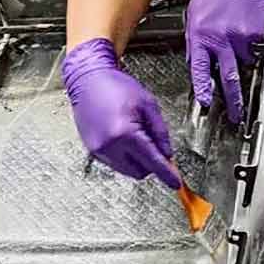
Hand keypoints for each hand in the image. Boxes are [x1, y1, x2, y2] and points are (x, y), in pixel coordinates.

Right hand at [62, 37, 179, 188]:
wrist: (88, 80)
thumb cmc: (117, 87)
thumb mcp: (148, 104)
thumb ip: (160, 132)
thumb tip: (168, 154)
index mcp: (126, 134)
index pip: (152, 162)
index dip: (167, 174)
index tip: (176, 184)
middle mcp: (109, 146)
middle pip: (140, 172)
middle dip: (151, 163)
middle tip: (154, 142)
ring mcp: (98, 150)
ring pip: (127, 170)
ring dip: (137, 160)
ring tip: (136, 134)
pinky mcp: (92, 150)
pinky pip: (115, 163)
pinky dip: (124, 156)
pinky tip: (124, 136)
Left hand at [186, 0, 263, 122]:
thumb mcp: (196, 13)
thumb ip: (196, 39)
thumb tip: (196, 62)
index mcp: (200, 35)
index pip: (200, 69)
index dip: (203, 88)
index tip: (205, 103)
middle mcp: (219, 38)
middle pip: (227, 77)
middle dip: (232, 99)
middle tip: (235, 116)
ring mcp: (240, 38)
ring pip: (244, 62)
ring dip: (243, 57)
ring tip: (241, 38)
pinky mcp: (257, 35)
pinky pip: (256, 49)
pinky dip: (254, 44)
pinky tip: (249, 28)